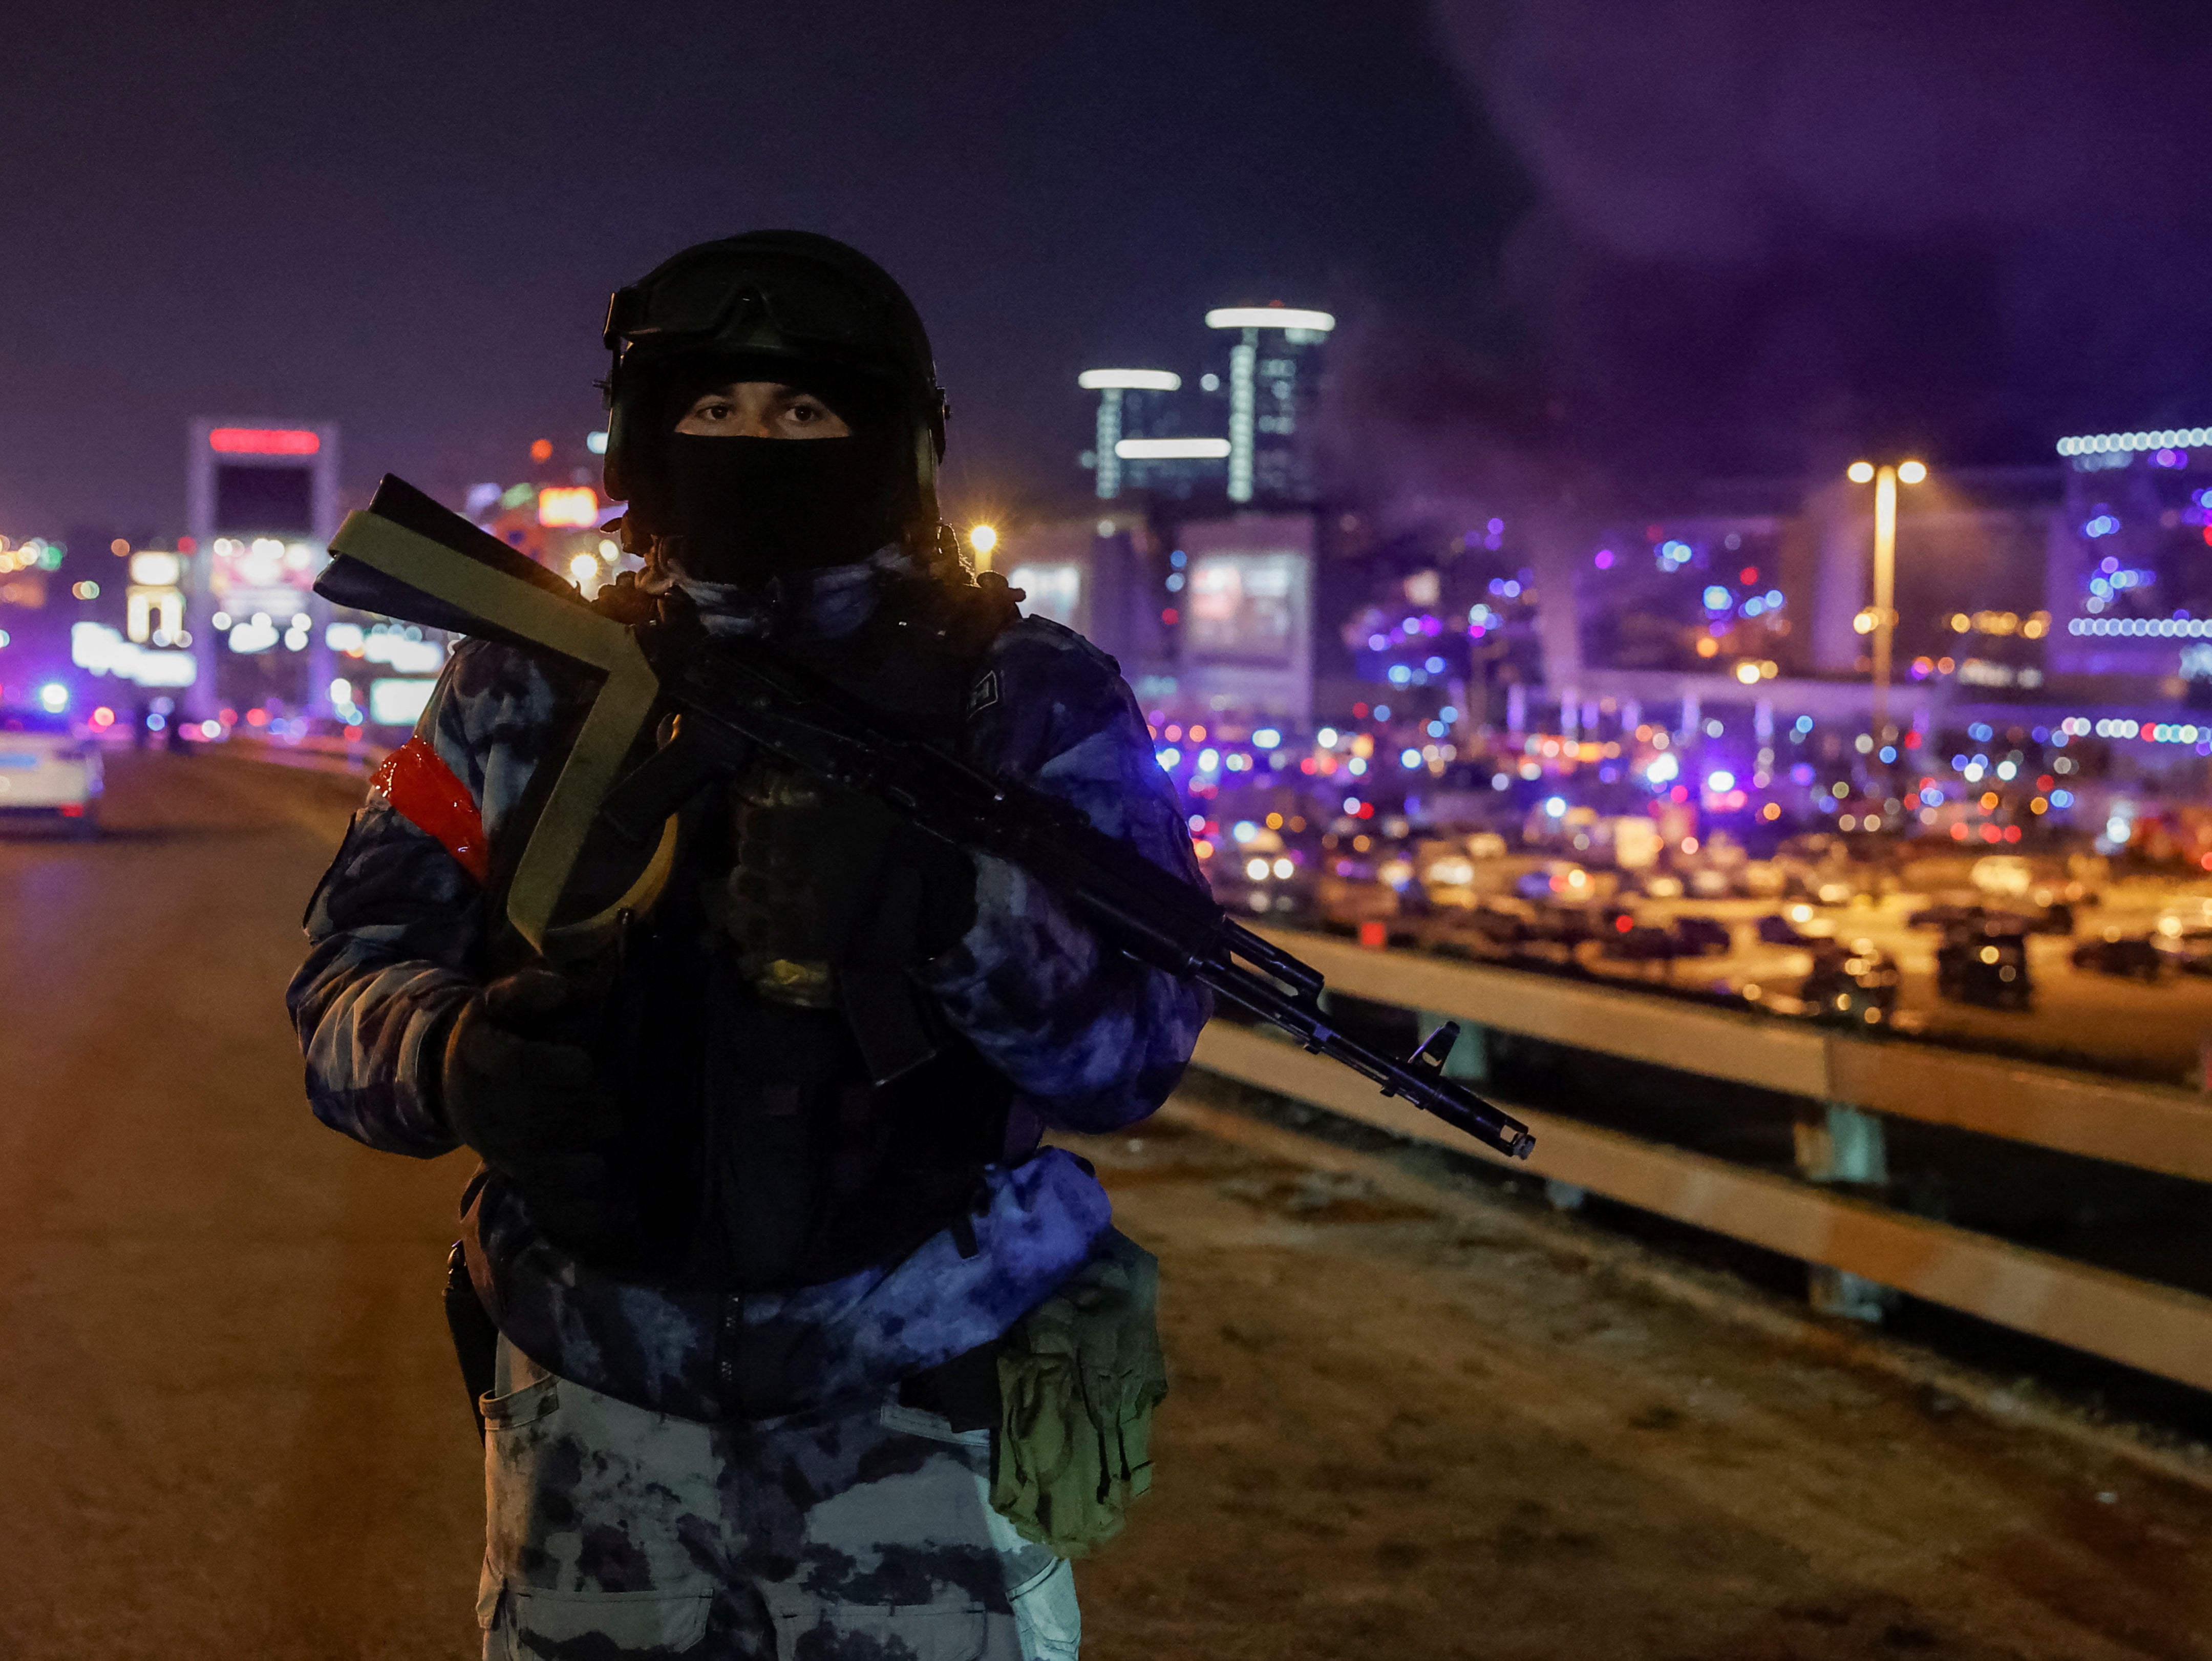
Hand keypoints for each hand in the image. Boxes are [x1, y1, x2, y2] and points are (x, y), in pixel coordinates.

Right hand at [442, 970, 626, 1249]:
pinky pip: (535, 1178)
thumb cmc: (494, 1031)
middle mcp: (478, 1101)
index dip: (548, 1065)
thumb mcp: (500, 1001)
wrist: (451, 1079)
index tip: (586, 1065)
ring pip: (535, 1145)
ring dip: (578, 1137)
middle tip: (615, 1098)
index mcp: (477, 1052)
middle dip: (577, 1105)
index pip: (510, 1062)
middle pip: (529, 1109)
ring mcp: (489, 1138)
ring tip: (614, 1122)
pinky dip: (568, 1179)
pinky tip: (599, 1171)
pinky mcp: (505, 1164)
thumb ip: (529, 990)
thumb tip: (564, 989)